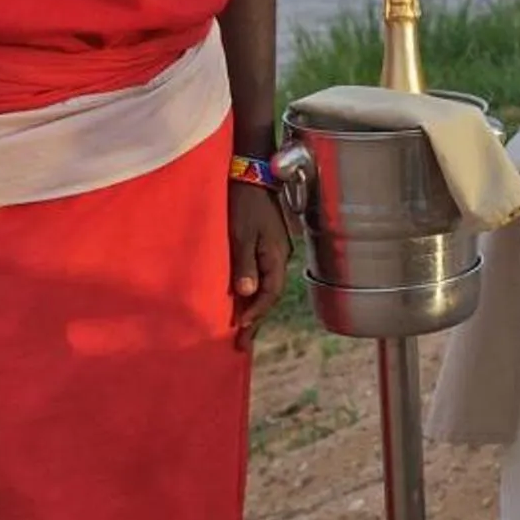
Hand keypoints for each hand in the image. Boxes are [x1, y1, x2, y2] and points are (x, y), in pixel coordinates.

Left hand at [229, 182, 291, 337]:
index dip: (256, 312)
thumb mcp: (241, 233)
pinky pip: (262, 277)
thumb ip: (245, 263)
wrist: (252, 174)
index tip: (240, 327)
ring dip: (254, 309)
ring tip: (242, 331)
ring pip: (266, 288)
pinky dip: (253, 293)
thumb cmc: (244, 202)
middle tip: (242, 345)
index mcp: (275, 256)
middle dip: (256, 320)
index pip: (270, 293)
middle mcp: (279, 257)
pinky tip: (243, 301)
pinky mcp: (266, 246)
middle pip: (270, 295)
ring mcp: (274, 252)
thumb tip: (246, 293)